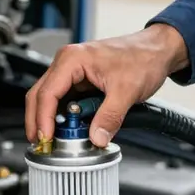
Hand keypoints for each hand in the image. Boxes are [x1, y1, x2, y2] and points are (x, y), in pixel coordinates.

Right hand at [24, 24, 188, 146]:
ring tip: (55, 140)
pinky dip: (63, 116)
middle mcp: (67, 63)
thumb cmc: (143, 57)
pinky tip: (68, 129)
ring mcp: (72, 72)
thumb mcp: (127, 91)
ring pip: (49, 99)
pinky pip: (63, 100)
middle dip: (38, 121)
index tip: (45, 138)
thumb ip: (110, 117)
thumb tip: (96, 138)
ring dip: (50, 119)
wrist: (157, 51)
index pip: (46, 93)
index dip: (43, 119)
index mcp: (72, 59)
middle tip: (42, 143)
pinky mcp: (79, 81)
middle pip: (39, 95)